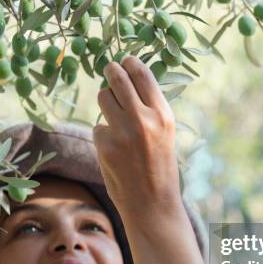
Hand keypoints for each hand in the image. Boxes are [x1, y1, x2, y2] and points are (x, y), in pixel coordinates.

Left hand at [93, 56, 180, 214]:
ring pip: (103, 97)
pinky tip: (114, 150)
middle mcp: (143, 119)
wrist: (152, 202)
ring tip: (115, 118)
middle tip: (109, 68)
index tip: (124, 61)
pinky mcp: (104, 145)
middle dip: (111, 70)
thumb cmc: (160, 166)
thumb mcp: (164, 132)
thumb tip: (128, 79)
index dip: (130, 63)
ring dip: (106, 102)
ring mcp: (122, 131)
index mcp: (163, 114)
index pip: (142, 74)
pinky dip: (103, 135)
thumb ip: (150, 108)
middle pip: (118, 79)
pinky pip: (98, 127)